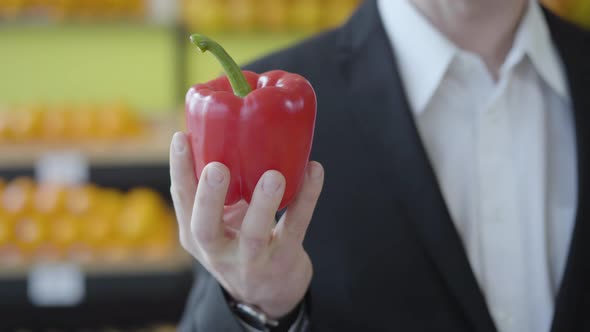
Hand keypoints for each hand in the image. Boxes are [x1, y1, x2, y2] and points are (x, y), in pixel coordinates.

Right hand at [169, 132, 323, 318]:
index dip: (179, 170)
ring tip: (273, 176)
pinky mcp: (284, 259)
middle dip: (209, 197)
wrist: (269, 294)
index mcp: (196, 235)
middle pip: (205, 228)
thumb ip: (218, 192)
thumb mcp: (220, 224)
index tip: (181, 137)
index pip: (182, 201)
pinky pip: (295, 227)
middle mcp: (218, 251)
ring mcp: (251, 260)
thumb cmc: (239, 245)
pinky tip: (314, 171)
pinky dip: (307, 198)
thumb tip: (224, 134)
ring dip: (263, 204)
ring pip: (254, 235)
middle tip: (216, 168)